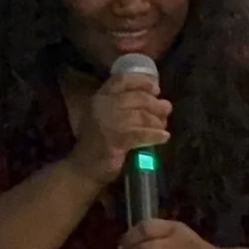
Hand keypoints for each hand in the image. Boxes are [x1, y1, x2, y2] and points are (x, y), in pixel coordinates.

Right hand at [68, 69, 170, 183]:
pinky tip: (163, 137)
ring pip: (141, 116)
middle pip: (137, 97)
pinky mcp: (114, 141)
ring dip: (157, 121)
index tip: (156, 89)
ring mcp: (107, 124)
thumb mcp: (105, 117)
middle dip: (155, 104)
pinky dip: (155, 135)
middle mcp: (102, 106)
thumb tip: (155, 100)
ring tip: (163, 127)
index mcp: (100, 97)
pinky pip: (141, 134)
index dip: (142, 81)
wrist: (82, 169)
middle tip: (166, 110)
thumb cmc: (97, 143)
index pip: (122, 80)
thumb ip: (123, 106)